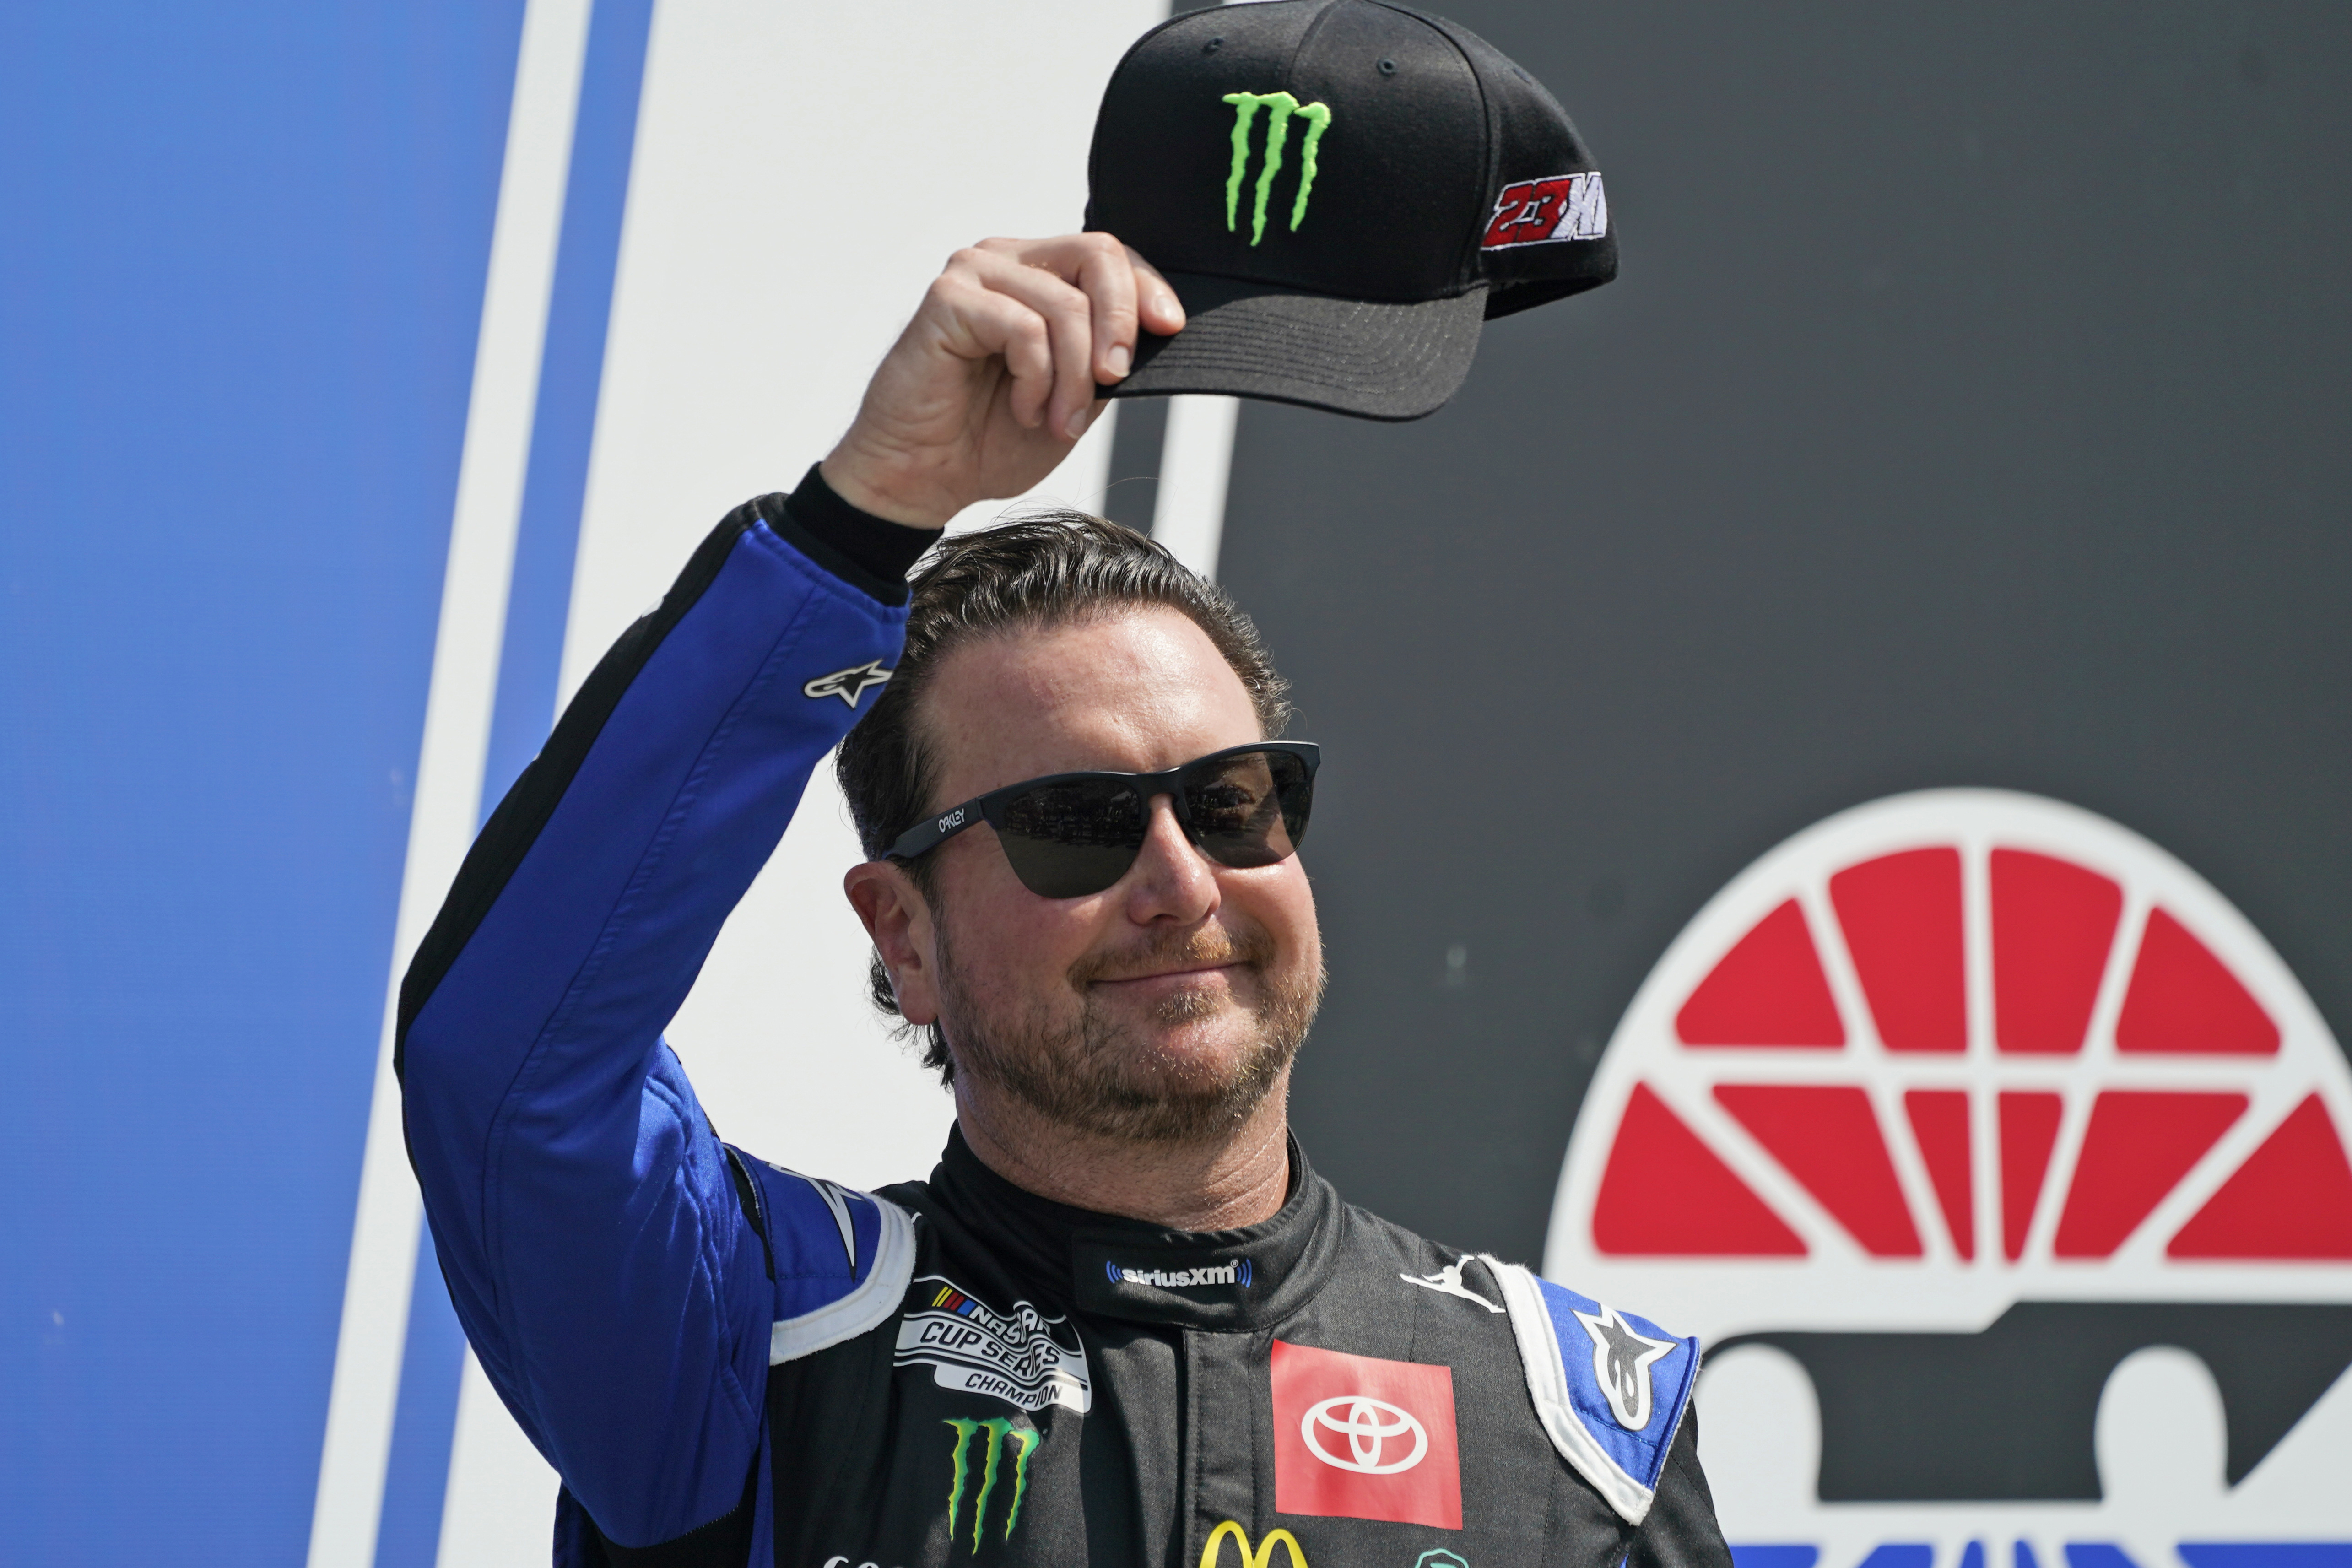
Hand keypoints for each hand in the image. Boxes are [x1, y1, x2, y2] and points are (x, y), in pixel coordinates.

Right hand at [820, 234, 1184, 528]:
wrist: (924, 478)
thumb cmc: (990, 439)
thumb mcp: (1075, 397)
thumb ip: (1106, 358)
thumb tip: (1156, 332)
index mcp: (1038, 276)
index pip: (1109, 256)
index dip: (1147, 290)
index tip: (1171, 332)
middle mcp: (1007, 262)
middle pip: (1096, 255)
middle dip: (1119, 324)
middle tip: (1112, 380)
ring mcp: (973, 273)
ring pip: (1065, 305)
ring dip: (1072, 378)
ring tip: (1056, 421)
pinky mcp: (947, 299)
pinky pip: (1023, 327)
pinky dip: (1035, 379)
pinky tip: (1022, 409)